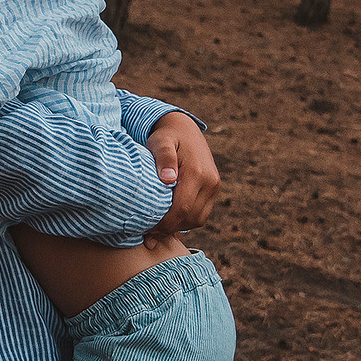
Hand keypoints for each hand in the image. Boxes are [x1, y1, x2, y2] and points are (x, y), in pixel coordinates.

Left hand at [144, 112, 219, 237]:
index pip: (181, 209)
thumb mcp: (160, 142)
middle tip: (148, 232)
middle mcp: (210, 181)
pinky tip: (169, 219)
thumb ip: (164, 159)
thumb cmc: (166, 136)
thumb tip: (168, 179)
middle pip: (190, 218)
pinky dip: (186, 221)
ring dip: (178, 227)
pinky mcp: (214, 189)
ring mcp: (214, 186)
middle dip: (169, 229)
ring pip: (197, 220)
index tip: (146, 228)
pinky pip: (201, 214)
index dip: (163, 224)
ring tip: (157, 227)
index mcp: (197, 172)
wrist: (185, 128)